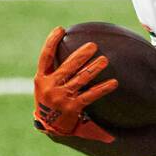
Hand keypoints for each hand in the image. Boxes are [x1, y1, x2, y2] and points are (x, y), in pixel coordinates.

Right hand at [33, 26, 118, 142]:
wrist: (48, 126)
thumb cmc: (49, 100)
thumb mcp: (45, 85)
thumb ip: (53, 70)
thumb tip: (67, 48)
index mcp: (41, 78)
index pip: (45, 57)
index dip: (51, 42)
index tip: (60, 29)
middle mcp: (50, 86)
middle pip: (67, 67)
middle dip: (81, 55)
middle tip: (93, 45)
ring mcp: (61, 97)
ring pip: (80, 79)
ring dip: (94, 69)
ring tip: (104, 60)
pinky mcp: (73, 107)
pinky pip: (90, 95)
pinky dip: (102, 88)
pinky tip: (113, 83)